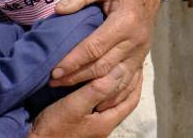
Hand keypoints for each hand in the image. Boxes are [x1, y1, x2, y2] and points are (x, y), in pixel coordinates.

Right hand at [28, 64, 143, 137]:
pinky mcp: (83, 126)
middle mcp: (104, 126)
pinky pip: (100, 107)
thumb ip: (98, 88)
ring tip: (116, 73)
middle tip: (130, 66)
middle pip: (123, 103)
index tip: (138, 66)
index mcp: (107, 122)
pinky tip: (97, 87)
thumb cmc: (54, 126)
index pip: (131, 100)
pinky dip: (104, 95)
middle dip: (129, 85)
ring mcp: (93, 128)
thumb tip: (120, 70)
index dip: (136, 83)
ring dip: (116, 89)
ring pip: (112, 105)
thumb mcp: (76, 105)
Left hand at [50, 0, 160, 111]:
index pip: (95, 47)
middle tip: (53, 82)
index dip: (74, 60)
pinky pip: (129, 82)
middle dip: (76, 77)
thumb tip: (58, 10)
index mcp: (126, 21)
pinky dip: (114, 95)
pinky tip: (98, 102)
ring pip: (115, 78)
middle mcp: (136, 41)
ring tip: (68, 93)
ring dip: (92, 89)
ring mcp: (141, 52)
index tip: (54, 70)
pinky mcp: (142, 58)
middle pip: (103, 66)